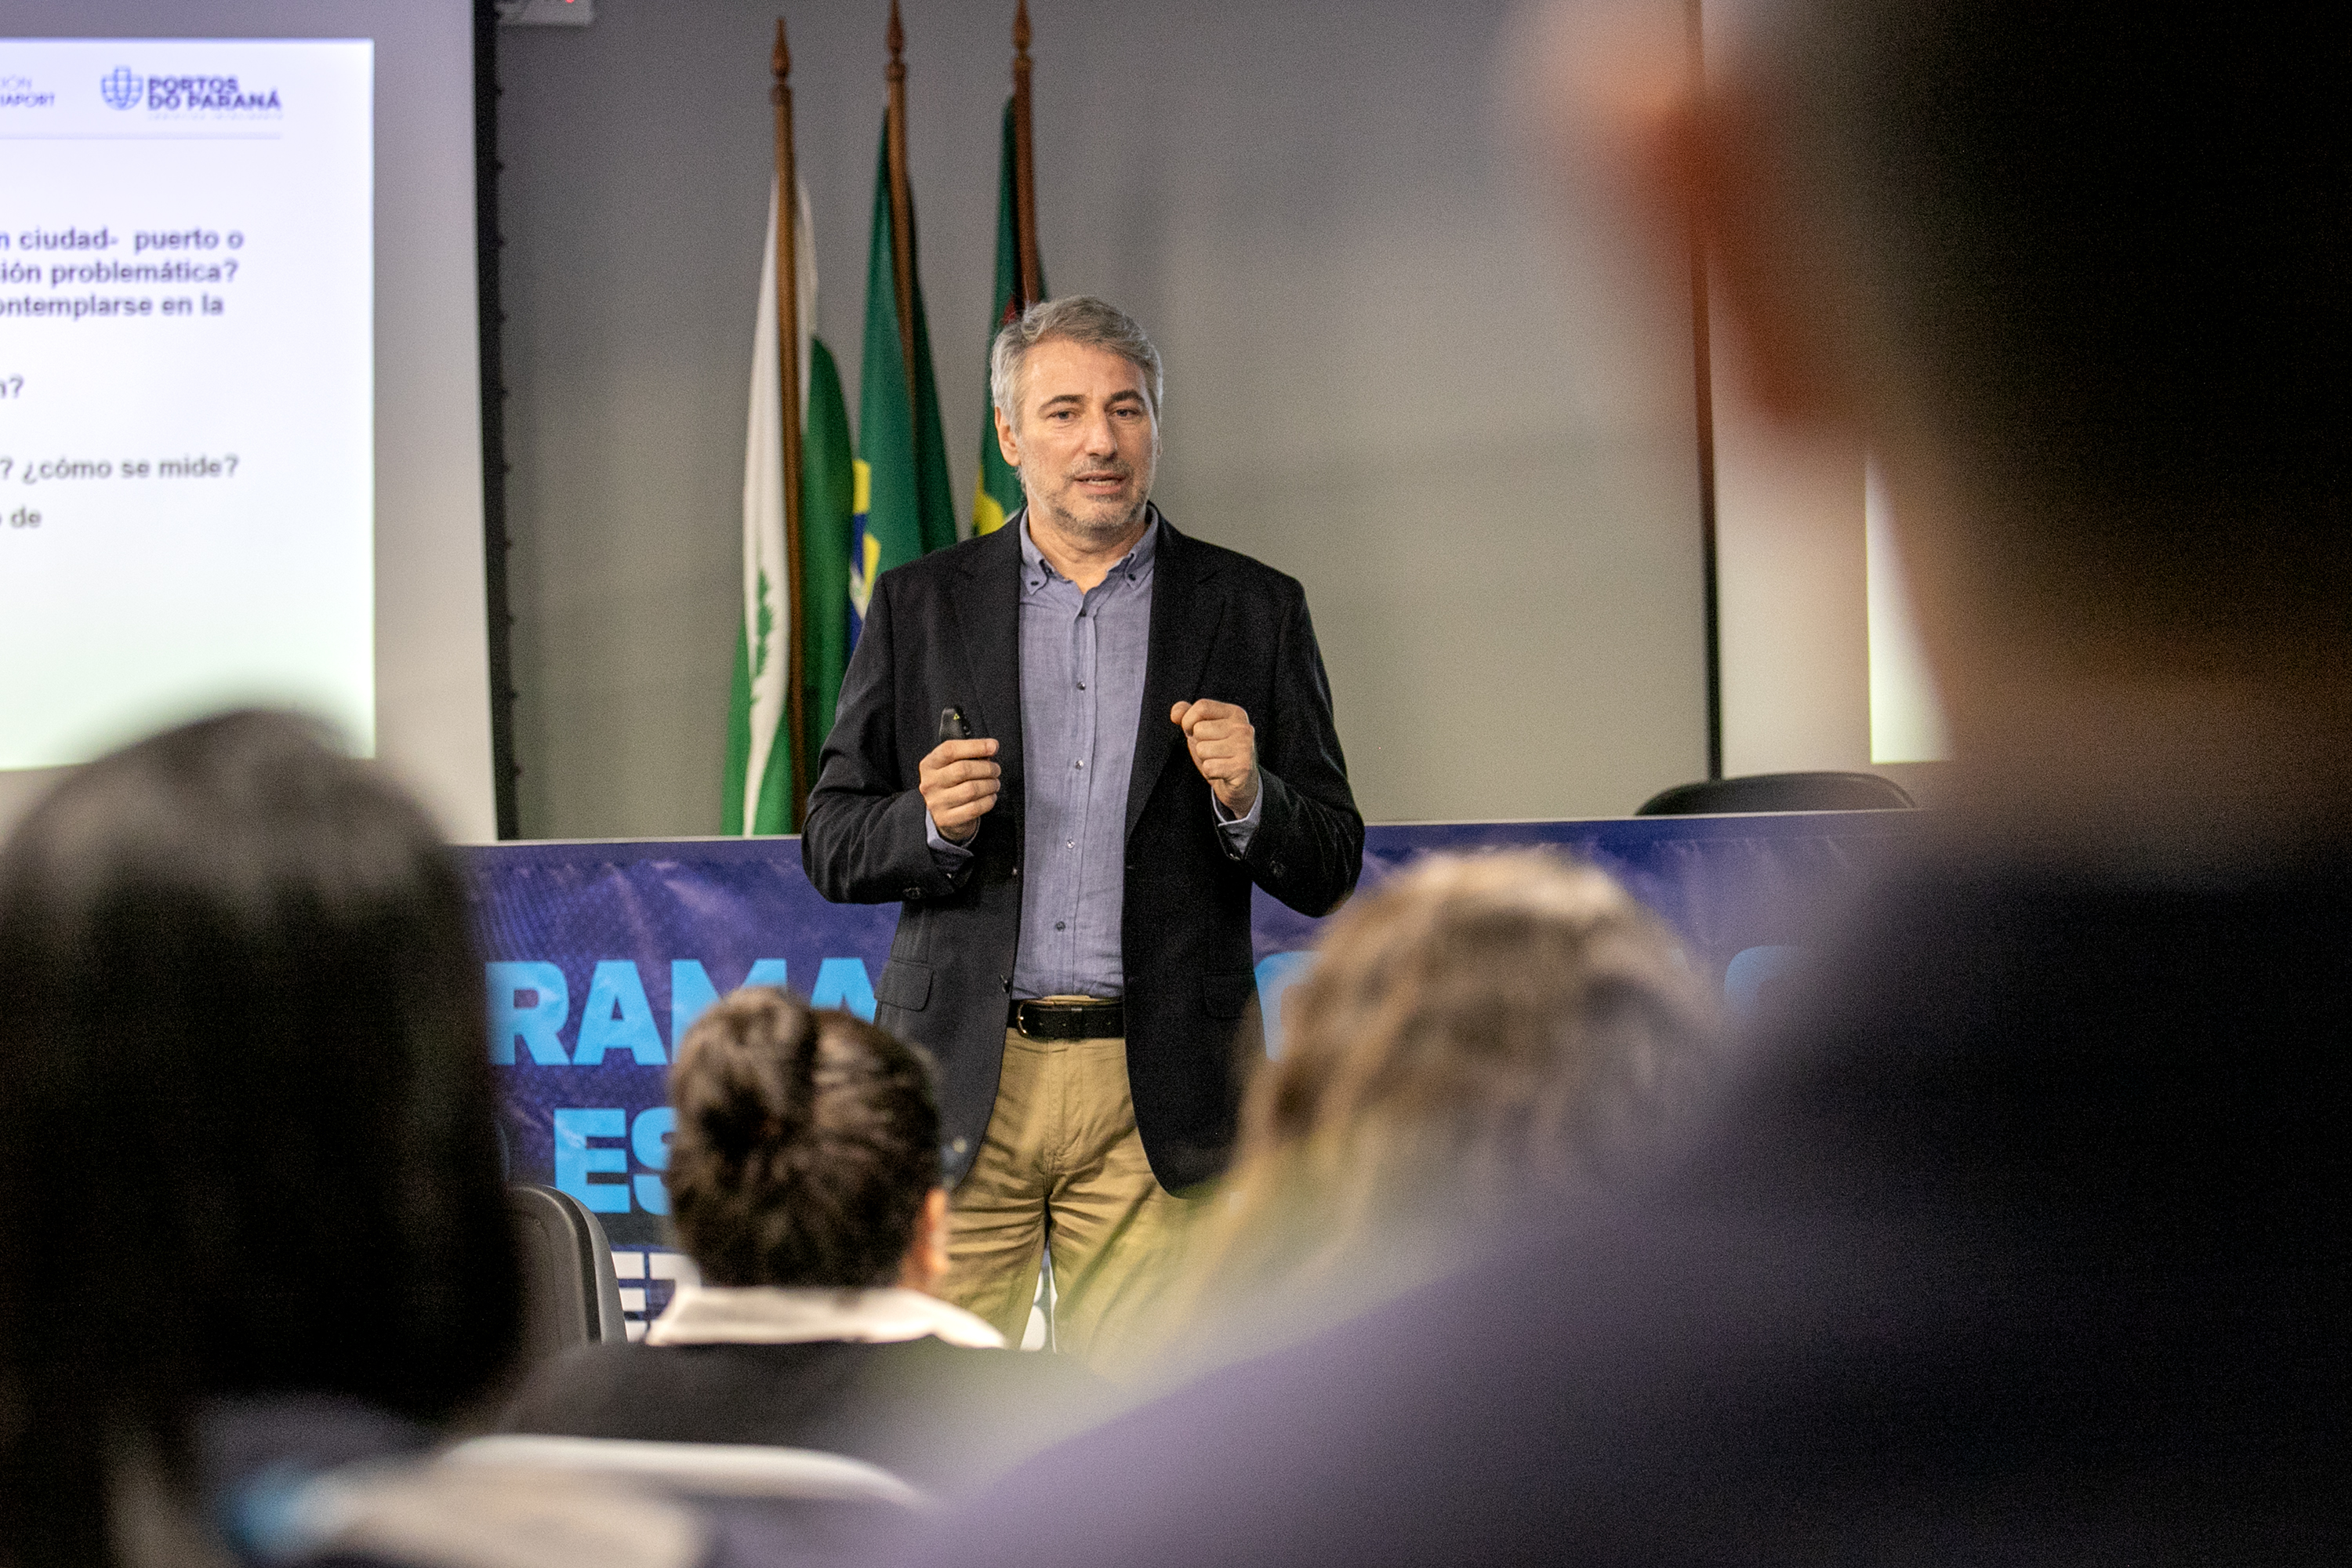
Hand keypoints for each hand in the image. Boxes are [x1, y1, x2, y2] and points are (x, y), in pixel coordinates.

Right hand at [920, 737, 1000, 842]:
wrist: (944, 814)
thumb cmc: (953, 784)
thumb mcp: (953, 765)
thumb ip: (969, 754)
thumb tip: (991, 747)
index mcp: (929, 765)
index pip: (950, 750)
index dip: (975, 746)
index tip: (992, 746)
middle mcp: (930, 783)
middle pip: (963, 769)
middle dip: (986, 768)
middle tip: (995, 770)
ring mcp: (936, 802)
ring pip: (971, 790)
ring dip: (990, 785)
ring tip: (994, 783)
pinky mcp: (946, 818)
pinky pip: (974, 808)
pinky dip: (988, 801)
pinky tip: (990, 797)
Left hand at [1171, 700, 1258, 814]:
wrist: (1241, 782)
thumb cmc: (1219, 752)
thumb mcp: (1203, 730)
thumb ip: (1187, 715)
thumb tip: (1175, 713)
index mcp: (1235, 713)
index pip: (1202, 706)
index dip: (1188, 720)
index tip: (1192, 731)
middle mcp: (1243, 728)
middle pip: (1199, 730)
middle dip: (1198, 743)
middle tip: (1213, 751)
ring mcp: (1244, 747)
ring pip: (1202, 749)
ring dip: (1205, 759)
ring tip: (1218, 761)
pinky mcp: (1242, 768)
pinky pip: (1209, 767)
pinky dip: (1210, 773)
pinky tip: (1222, 772)